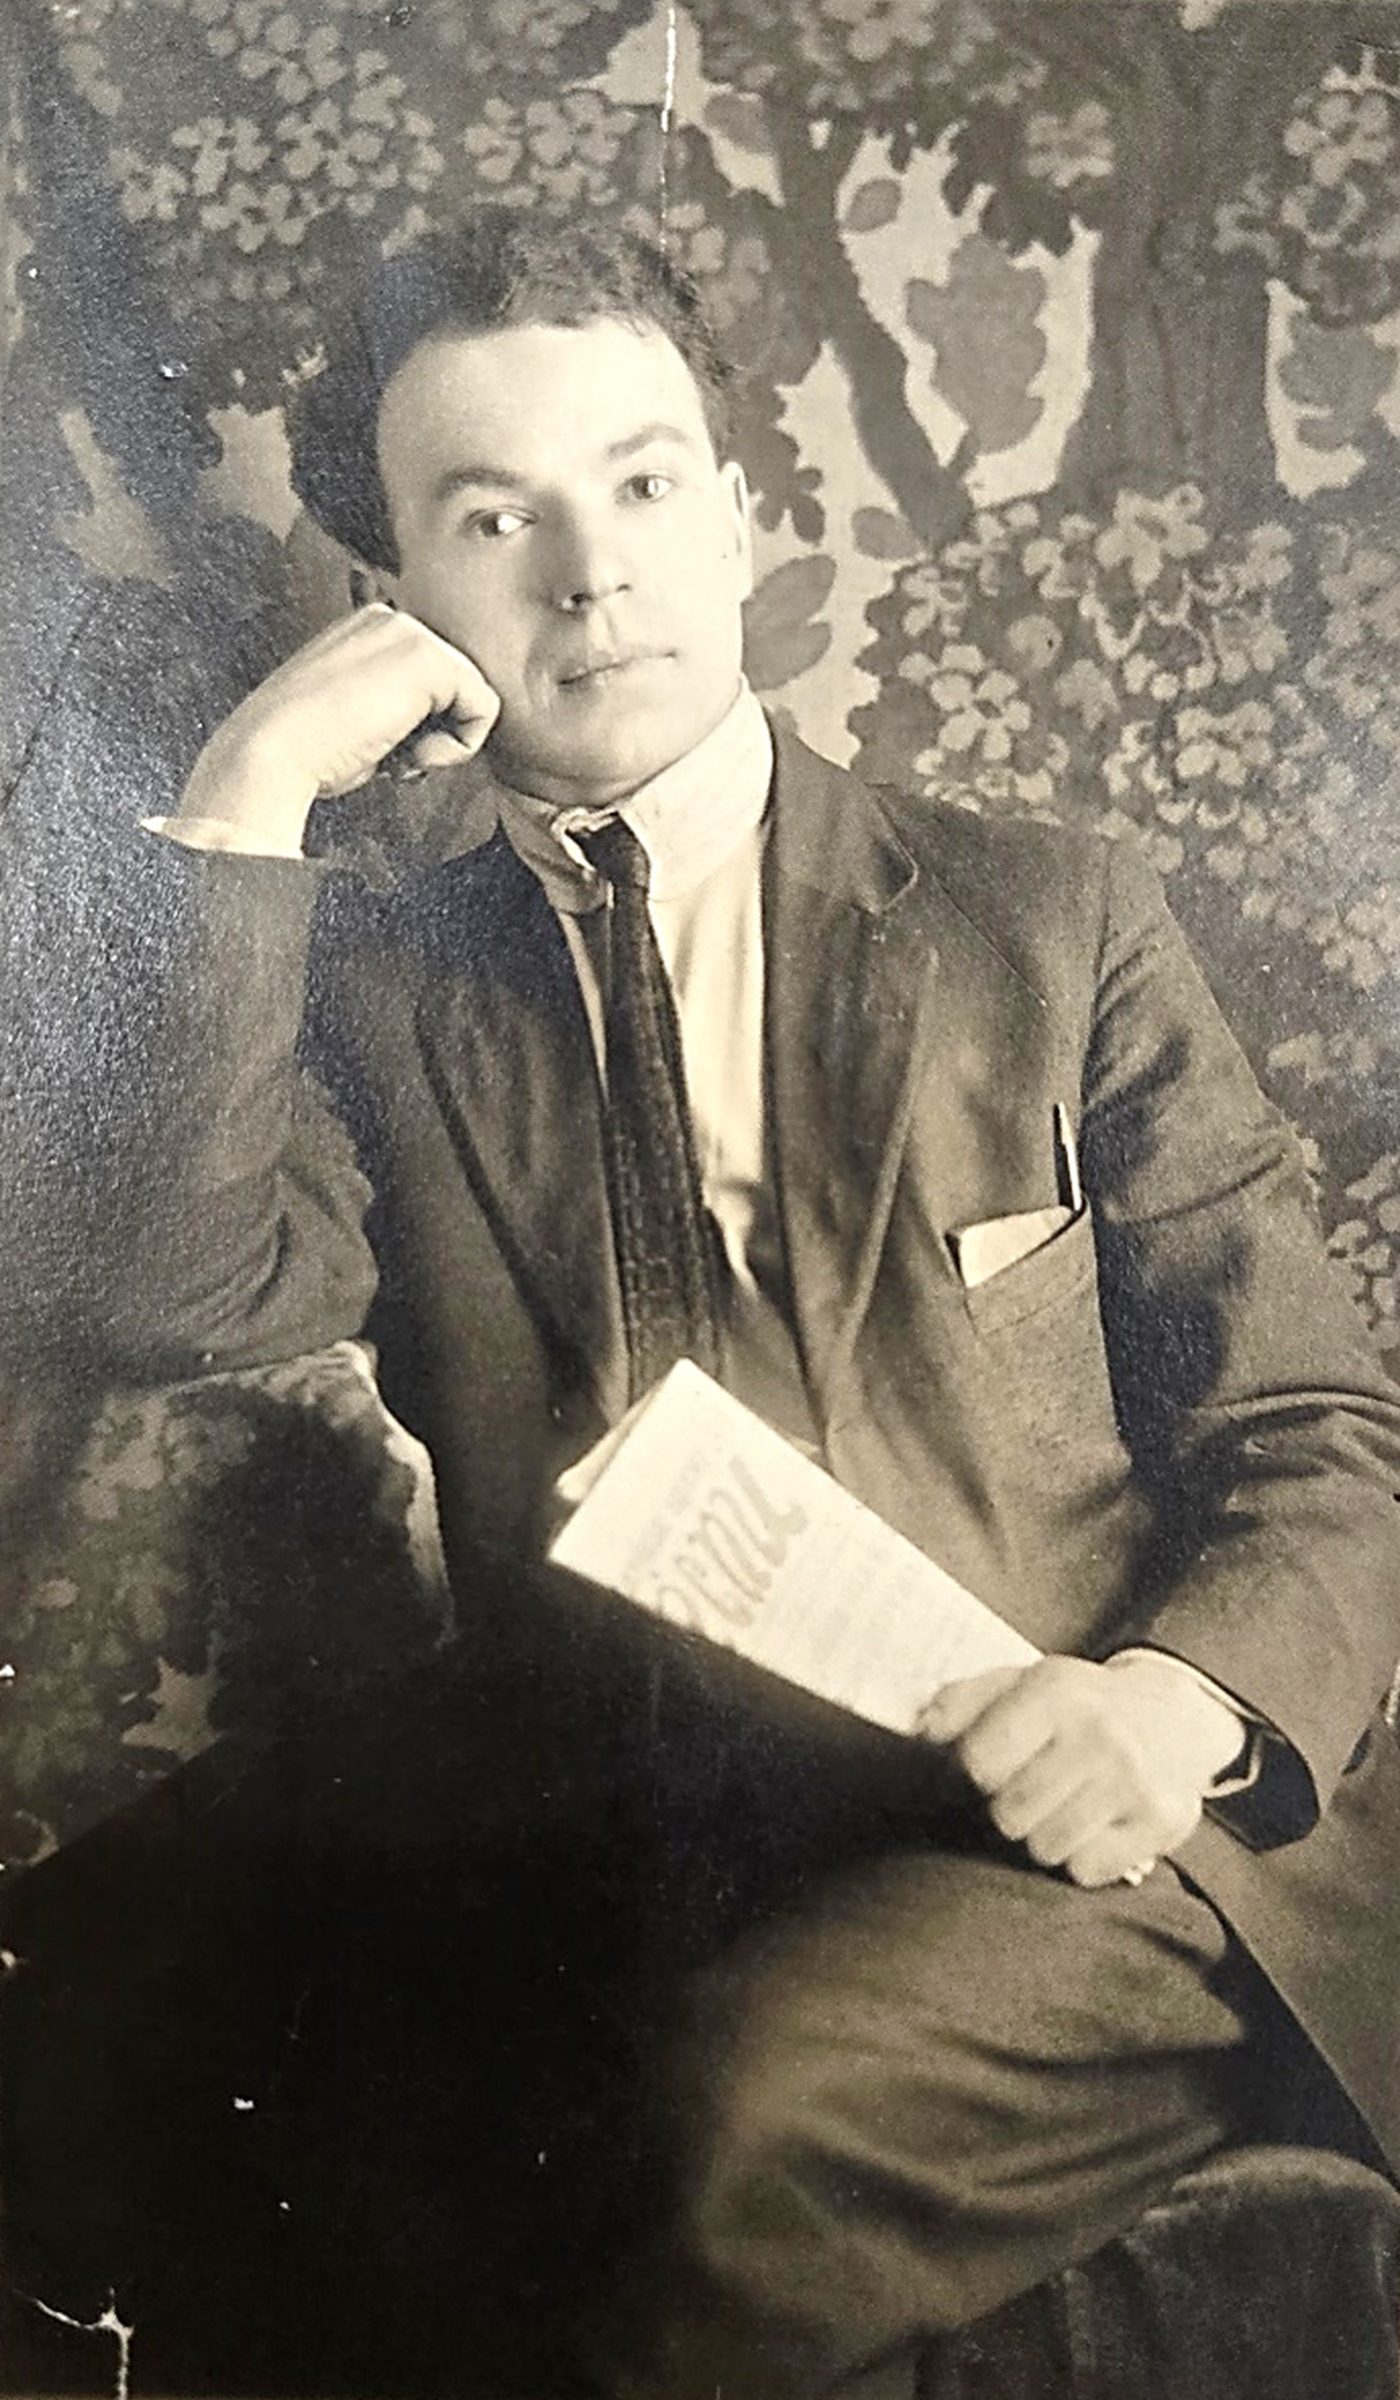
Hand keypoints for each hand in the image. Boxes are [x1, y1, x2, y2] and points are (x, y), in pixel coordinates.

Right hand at [176, 604, 500, 851]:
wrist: (274, 751)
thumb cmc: (306, 750)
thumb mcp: (357, 713)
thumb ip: (398, 705)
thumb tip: (439, 729)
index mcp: (370, 628)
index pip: (431, 683)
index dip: (415, 728)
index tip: (378, 748)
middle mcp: (393, 620)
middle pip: (455, 688)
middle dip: (431, 733)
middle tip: (388, 755)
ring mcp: (412, 634)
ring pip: (472, 698)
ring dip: (440, 742)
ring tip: (394, 753)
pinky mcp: (430, 660)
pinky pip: (484, 711)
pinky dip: (456, 749)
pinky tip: (410, 753)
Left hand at [916, 1653, 1245, 1888]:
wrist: (1175, 1713)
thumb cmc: (1078, 1705)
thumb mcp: (1020, 1682)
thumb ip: (960, 1701)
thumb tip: (920, 1731)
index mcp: (1055, 1690)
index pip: (979, 1761)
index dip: (972, 1773)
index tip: (987, 1767)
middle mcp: (1099, 1732)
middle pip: (1009, 1814)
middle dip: (1008, 1808)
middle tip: (1030, 1788)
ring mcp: (1134, 1779)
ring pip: (1045, 1848)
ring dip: (1043, 1835)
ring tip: (1063, 1803)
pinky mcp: (1161, 1820)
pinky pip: (1085, 1870)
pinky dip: (1082, 1856)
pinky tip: (1096, 1823)